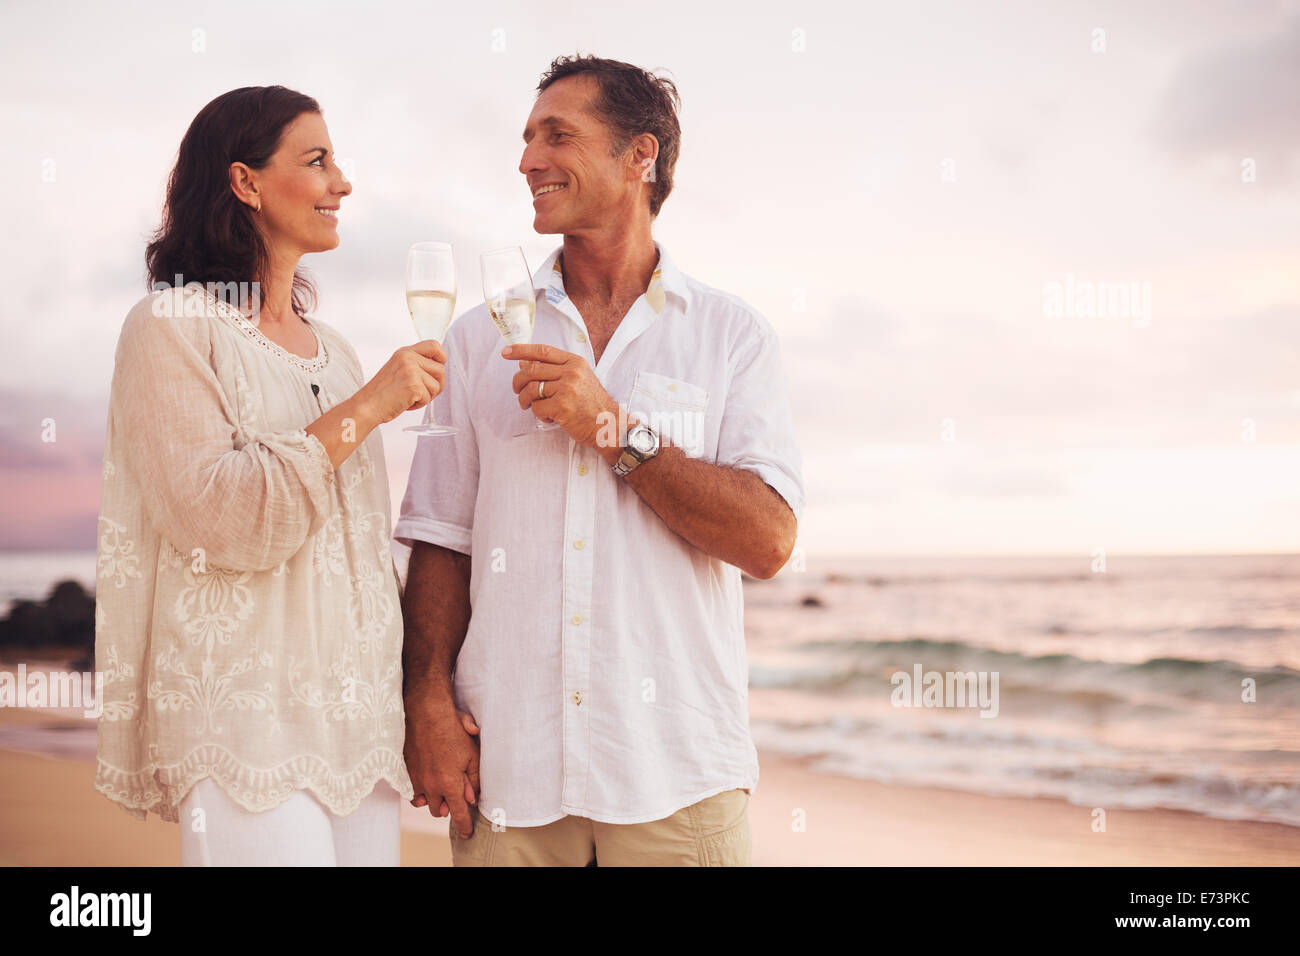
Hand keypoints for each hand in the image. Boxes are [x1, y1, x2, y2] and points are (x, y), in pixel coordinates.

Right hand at [354, 340, 446, 425]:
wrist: (367, 406)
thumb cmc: (383, 393)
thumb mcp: (399, 370)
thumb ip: (416, 365)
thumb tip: (440, 369)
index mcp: (405, 352)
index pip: (434, 345)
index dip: (441, 358)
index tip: (436, 372)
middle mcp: (408, 357)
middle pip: (441, 369)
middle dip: (435, 385)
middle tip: (419, 393)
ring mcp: (411, 370)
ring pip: (437, 385)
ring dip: (426, 396)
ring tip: (408, 397)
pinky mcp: (413, 384)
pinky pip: (429, 397)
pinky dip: (419, 405)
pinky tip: (405, 403)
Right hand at [404, 702, 480, 837]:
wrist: (425, 712)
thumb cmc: (453, 730)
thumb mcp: (472, 753)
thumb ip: (473, 779)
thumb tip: (472, 797)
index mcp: (449, 783)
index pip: (458, 813)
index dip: (464, 825)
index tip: (468, 832)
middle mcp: (430, 785)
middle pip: (438, 811)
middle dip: (448, 808)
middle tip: (456, 798)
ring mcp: (416, 778)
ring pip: (423, 802)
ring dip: (433, 799)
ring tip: (441, 787)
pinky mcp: (406, 770)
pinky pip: (412, 789)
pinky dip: (421, 789)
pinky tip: (429, 777)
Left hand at [505, 344, 618, 448]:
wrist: (609, 425)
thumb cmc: (592, 404)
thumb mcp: (578, 380)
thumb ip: (554, 370)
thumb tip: (524, 364)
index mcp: (575, 362)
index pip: (543, 351)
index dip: (521, 350)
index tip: (506, 352)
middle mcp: (571, 372)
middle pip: (531, 370)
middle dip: (518, 382)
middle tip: (517, 391)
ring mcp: (567, 389)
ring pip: (531, 390)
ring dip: (525, 400)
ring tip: (530, 406)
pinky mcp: (562, 407)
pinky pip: (537, 408)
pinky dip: (539, 414)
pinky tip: (549, 417)